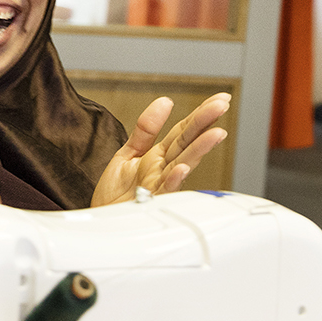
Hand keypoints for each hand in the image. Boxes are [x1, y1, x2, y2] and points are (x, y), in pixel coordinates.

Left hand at [92, 92, 230, 206]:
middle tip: (222, 105)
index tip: (220, 99)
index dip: (201, 114)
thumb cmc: (115, 195)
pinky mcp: (149, 203)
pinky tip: (181, 169)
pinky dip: (173, 180)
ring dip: (199, 149)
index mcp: (159, 157)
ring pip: (183, 164)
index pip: (184, 131)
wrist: (99, 221)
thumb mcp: (129, 152)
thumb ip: (146, 128)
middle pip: (187, 143)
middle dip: (205, 123)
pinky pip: (163, 191)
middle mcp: (163, 170)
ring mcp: (159, 186)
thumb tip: (165, 102)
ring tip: (215, 134)